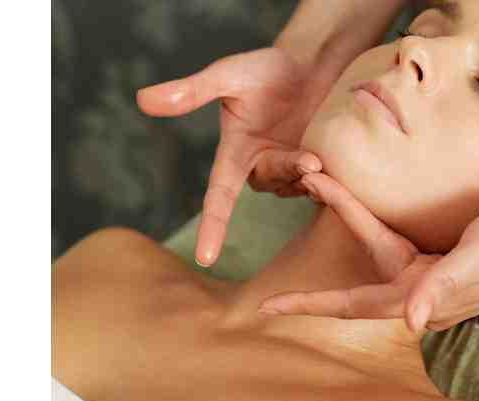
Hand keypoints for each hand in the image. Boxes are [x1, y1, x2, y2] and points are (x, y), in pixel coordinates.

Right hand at [136, 47, 326, 265]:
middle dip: (286, 172)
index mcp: (235, 154)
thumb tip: (141, 99)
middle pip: (269, 185)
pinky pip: (322, 187)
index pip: (218, 197)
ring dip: (308, 176)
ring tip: (320, 156)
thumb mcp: (228, 77)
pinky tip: (337, 164)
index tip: (205, 258)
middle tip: (309, 160)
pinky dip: (329, 180)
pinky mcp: (319, 169)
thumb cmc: (268, 69)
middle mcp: (260, 167)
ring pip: (295, 187)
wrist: (313, 64)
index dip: (211, 227)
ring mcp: (290, 170)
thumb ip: (192, 91)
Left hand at [260, 174, 478, 331]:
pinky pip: (388, 237)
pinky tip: (348, 200)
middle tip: (269, 288)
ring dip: (343, 216)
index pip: (353, 306)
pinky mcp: (435, 257)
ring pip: (369, 248)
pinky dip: (364, 216)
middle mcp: (417, 291)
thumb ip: (444, 288)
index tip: (269, 307)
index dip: (310, 306)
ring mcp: (425, 276)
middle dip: (313, 277)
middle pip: (351, 284)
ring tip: (314, 182)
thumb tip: (409, 321)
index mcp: (421, 297)